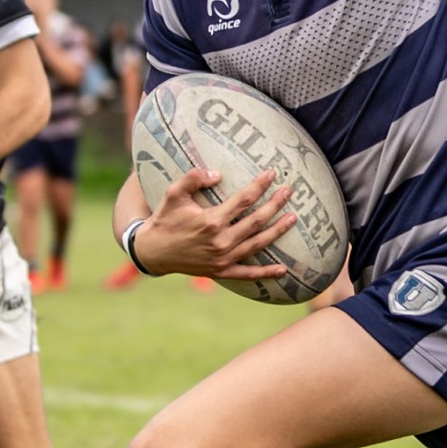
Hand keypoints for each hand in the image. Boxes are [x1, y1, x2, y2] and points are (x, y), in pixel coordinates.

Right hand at [134, 167, 294, 278]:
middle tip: (289, 190)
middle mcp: (220, 241)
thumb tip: (218, 174)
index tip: (272, 173)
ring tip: (293, 218)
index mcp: (211, 221)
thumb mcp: (173, 194)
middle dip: (275, 204)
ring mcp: (223, 259)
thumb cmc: (165, 219)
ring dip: (277, 231)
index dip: (260, 186)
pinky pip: (248, 274)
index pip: (243, 200)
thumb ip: (193, 179)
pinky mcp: (221, 272)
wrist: (153, 252)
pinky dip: (266, 273)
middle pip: (256, 220)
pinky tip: (283, 269)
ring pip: (257, 244)